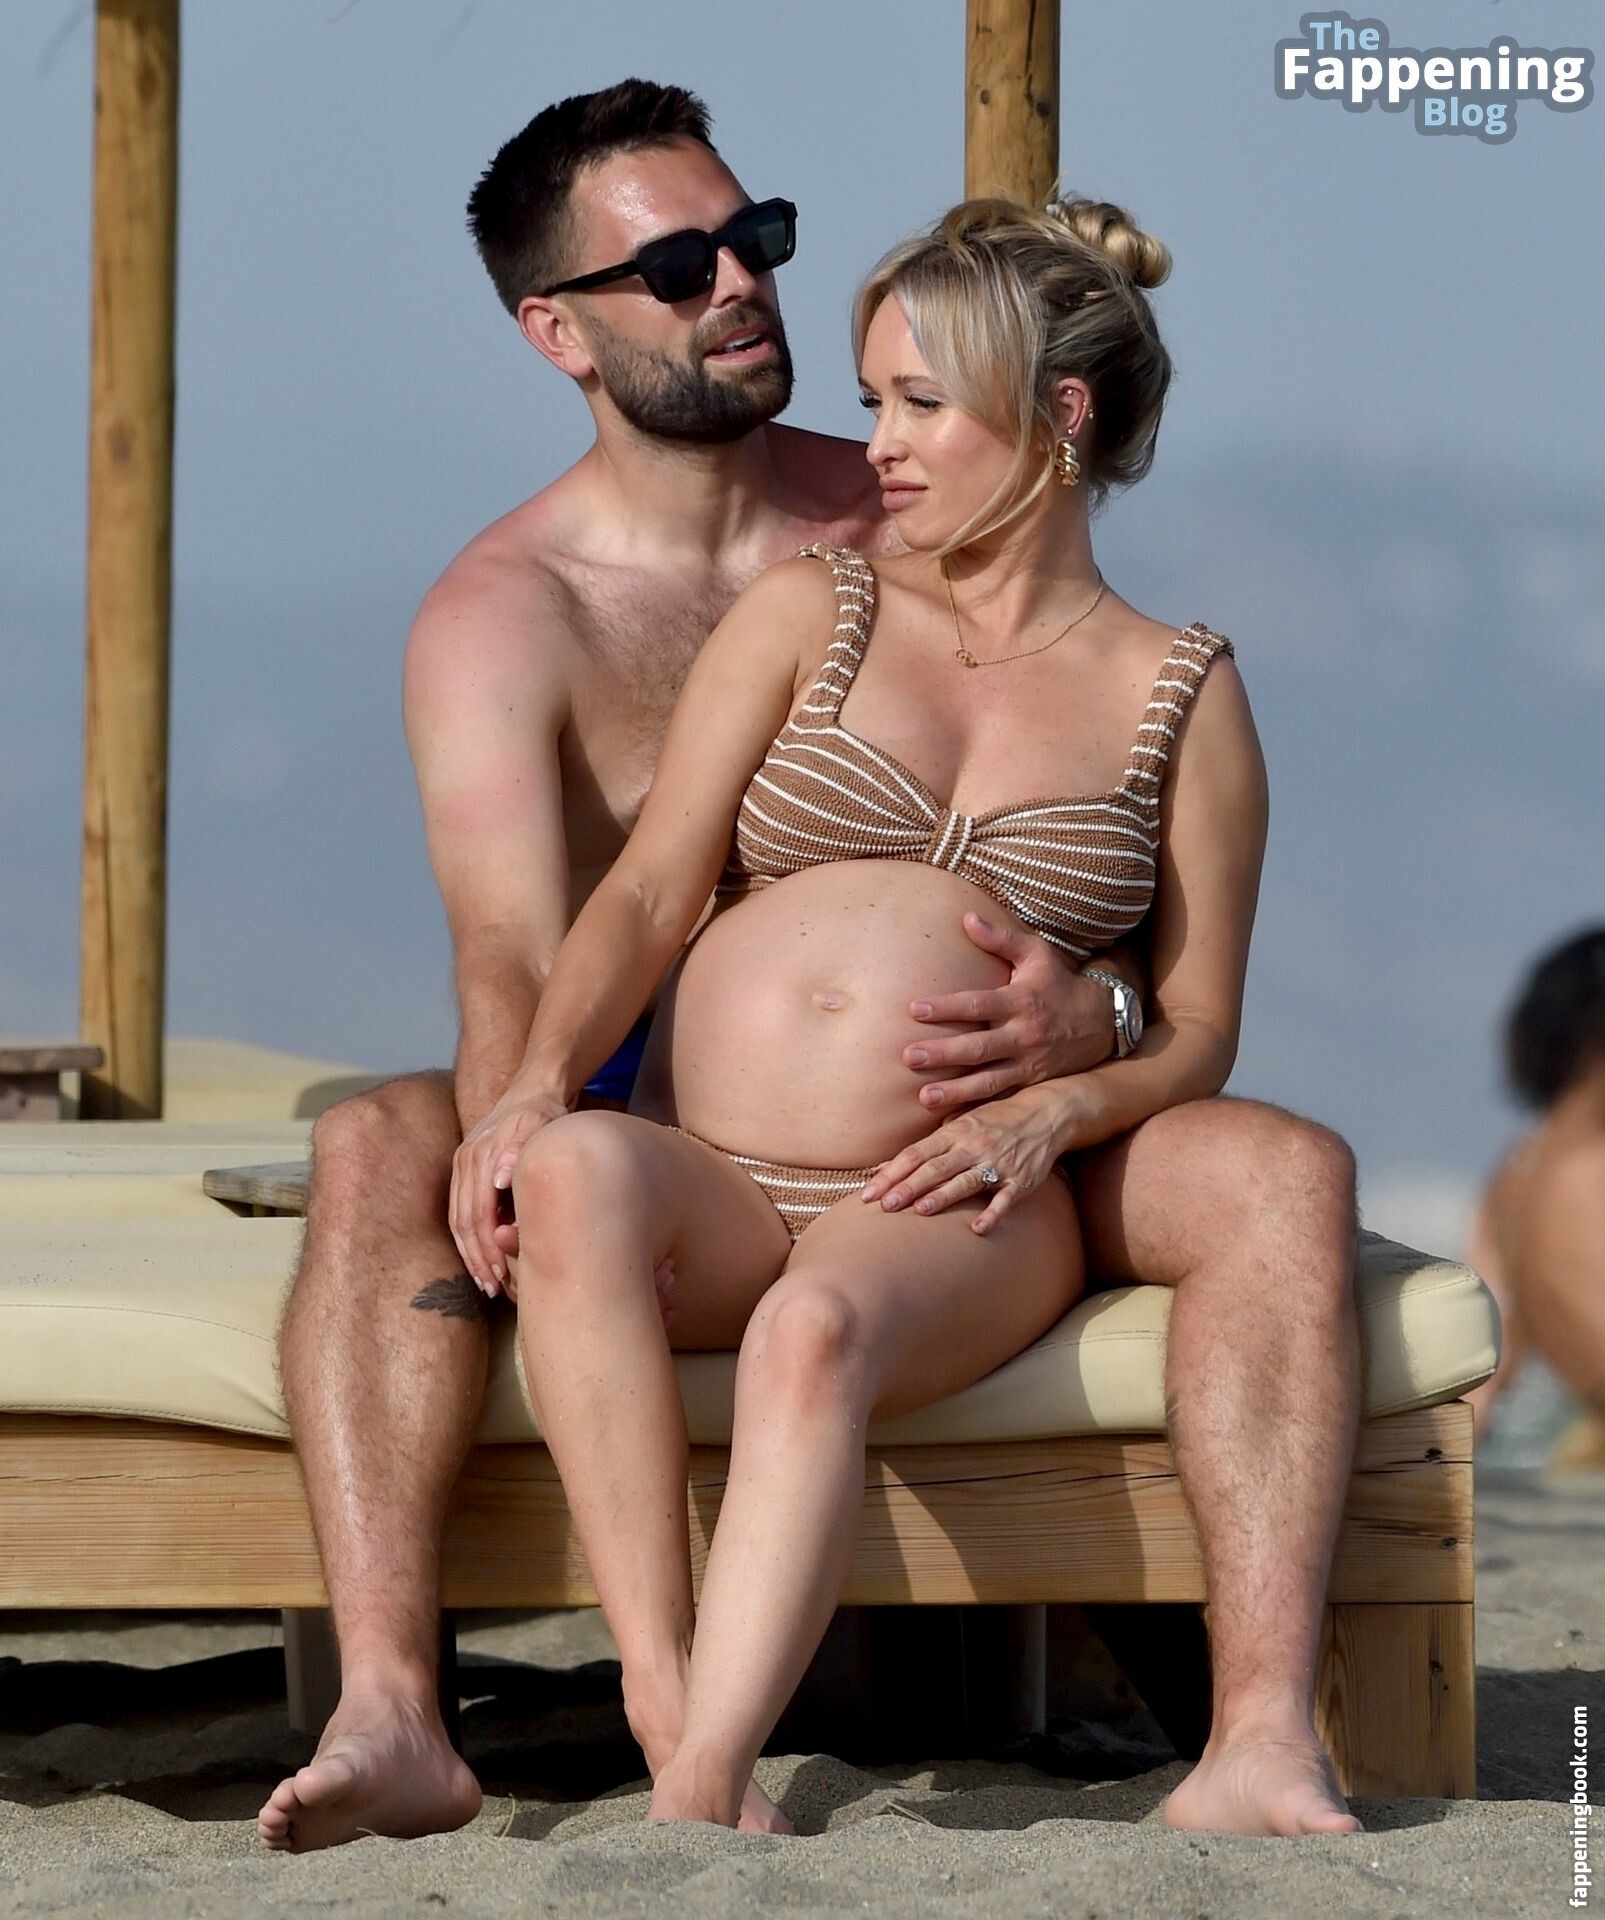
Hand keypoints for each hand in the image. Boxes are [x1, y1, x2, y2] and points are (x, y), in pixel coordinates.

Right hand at [450, 1083, 566, 1296]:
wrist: (533, 1087)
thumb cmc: (544, 1112)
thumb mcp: (542, 1125)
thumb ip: (521, 1150)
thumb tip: (501, 1180)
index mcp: (481, 1156)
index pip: (478, 1214)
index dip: (487, 1248)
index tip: (500, 1276)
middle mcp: (465, 1162)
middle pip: (464, 1222)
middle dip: (477, 1259)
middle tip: (492, 1289)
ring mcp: (462, 1164)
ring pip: (457, 1219)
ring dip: (469, 1253)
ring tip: (484, 1282)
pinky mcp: (465, 1167)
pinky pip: (459, 1209)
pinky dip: (467, 1237)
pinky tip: (480, 1256)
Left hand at [859, 1087, 1079, 1234]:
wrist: (1046, 1112)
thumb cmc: (995, 1119)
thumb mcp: (960, 1122)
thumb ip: (928, 1144)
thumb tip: (886, 1165)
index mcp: (955, 1132)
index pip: (916, 1153)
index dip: (891, 1172)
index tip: (869, 1191)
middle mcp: (974, 1146)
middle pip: (935, 1168)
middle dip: (909, 1187)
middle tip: (885, 1205)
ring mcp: (998, 1163)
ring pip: (966, 1181)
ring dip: (943, 1196)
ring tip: (921, 1210)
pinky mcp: (1021, 1179)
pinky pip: (1005, 1199)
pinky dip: (992, 1213)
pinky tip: (977, 1229)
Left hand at [903, 912, 1116, 1110]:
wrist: (1102, 1022)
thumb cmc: (1058, 982)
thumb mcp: (1036, 953)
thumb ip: (1000, 938)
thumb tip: (966, 917)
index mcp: (1020, 1001)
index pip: (978, 1004)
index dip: (947, 1007)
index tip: (914, 1009)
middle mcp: (1023, 1035)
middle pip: (979, 1047)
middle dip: (943, 1053)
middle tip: (908, 1057)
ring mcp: (1028, 1064)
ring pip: (988, 1081)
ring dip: (955, 1091)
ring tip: (924, 1097)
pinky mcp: (1031, 1084)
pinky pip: (1001, 1100)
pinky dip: (977, 1111)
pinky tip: (950, 1120)